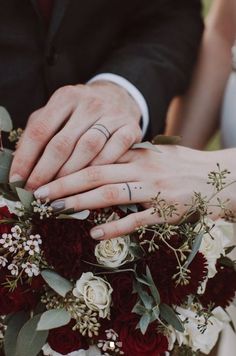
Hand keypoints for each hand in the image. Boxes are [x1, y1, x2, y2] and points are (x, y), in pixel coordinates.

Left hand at [9, 81, 141, 189]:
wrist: (119, 98)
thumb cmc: (81, 111)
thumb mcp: (58, 113)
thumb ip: (39, 132)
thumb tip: (20, 165)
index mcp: (65, 97)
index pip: (40, 131)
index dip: (26, 158)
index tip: (17, 180)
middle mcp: (89, 103)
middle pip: (62, 142)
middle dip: (46, 171)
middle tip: (36, 192)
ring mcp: (112, 115)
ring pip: (88, 148)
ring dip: (70, 174)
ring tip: (58, 192)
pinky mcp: (131, 128)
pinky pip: (114, 152)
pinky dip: (99, 168)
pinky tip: (88, 183)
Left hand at [33, 146, 234, 239]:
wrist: (220, 179)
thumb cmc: (187, 166)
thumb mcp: (160, 153)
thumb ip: (133, 155)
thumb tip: (108, 158)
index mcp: (140, 153)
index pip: (98, 155)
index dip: (71, 164)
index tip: (49, 173)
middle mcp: (144, 168)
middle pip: (97, 173)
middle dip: (65, 183)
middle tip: (41, 193)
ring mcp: (155, 190)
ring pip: (112, 193)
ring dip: (82, 202)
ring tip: (58, 209)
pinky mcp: (166, 211)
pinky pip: (137, 220)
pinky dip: (115, 227)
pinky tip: (95, 234)